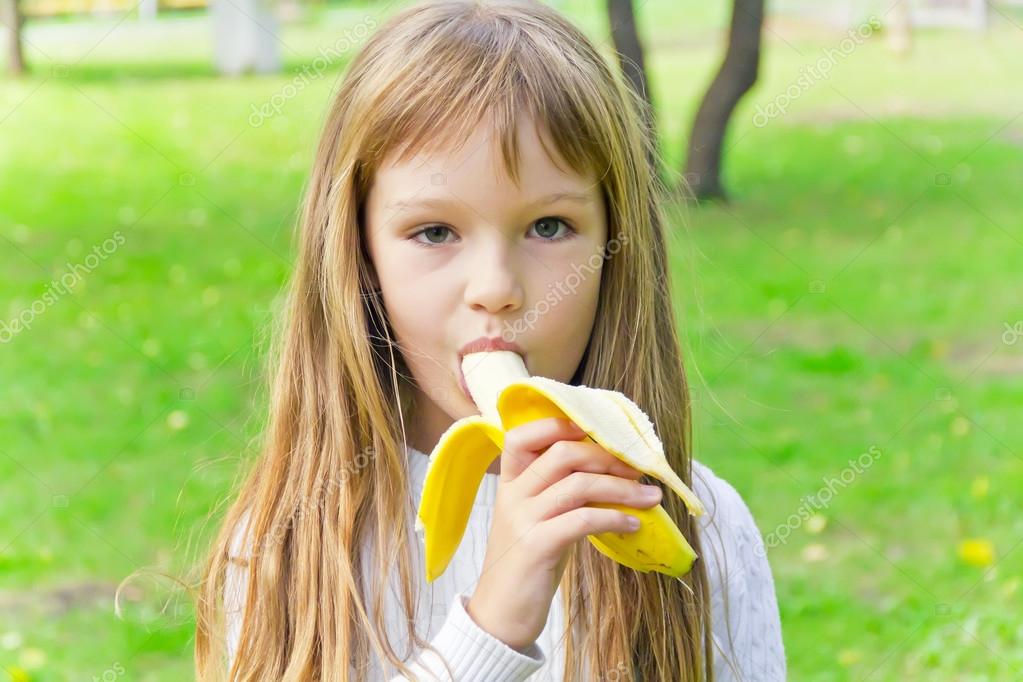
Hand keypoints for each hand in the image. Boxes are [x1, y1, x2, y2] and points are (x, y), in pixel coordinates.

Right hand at [465, 417, 662, 651]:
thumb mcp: (539, 520)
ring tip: (651, 498)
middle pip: (564, 454)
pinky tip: (633, 525)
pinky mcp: (536, 546)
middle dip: (608, 458)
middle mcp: (512, 495)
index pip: (523, 435)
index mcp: (509, 483)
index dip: (561, 425)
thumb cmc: (527, 565)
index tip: (601, 434)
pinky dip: (614, 518)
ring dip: (623, 489)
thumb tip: (613, 471)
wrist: (499, 617)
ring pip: (579, 485)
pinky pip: (583, 520)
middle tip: (639, 470)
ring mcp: (522, 519)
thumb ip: (561, 492)